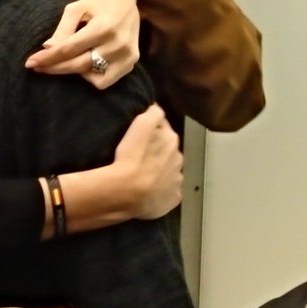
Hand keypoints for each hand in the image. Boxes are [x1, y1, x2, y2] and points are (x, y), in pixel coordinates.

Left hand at [26, 0, 139, 87]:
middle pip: (79, 65)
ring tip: (66, 61)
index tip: (30, 63)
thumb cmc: (95, 4)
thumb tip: (48, 48)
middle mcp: (117, 44)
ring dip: (73, 72)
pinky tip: (85, 64)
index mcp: (103, 27)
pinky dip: (91, 76)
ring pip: (91, 77)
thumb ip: (62, 29)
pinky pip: (105, 81)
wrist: (125, 1)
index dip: (48, 58)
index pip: (69, 49)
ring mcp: (127, 55)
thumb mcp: (75, 9)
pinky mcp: (131, 63)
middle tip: (37, 66)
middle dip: (54, 68)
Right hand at [111, 105, 182, 219]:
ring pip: (170, 171)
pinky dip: (161, 189)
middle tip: (140, 155)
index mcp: (172, 140)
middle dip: (158, 151)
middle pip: (168, 150)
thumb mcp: (140, 125)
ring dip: (160, 170)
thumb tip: (158, 108)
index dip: (152, 131)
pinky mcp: (174, 199)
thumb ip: (153, 113)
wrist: (127, 192)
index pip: (164, 129)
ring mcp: (178, 181)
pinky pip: (169, 190)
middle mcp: (180, 159)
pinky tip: (149, 190)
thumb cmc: (131, 156)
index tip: (139, 136)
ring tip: (143, 174)